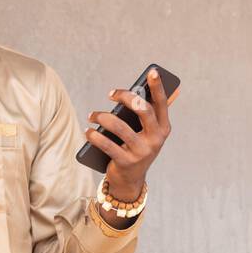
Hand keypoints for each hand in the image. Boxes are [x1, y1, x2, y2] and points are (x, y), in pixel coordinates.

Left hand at [84, 67, 173, 199]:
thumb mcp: (144, 132)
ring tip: (91, 115)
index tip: (152, 71)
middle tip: (110, 94)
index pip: (162, 103)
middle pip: (142, 110)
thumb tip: (144, 90)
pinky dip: (94, 136)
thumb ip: (146, 114)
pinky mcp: (127, 162)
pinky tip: (88, 131)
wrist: (130, 180)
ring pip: (120, 126)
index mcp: (163, 129)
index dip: (158, 86)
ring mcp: (142, 151)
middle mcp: (156, 139)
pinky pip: (107, 144)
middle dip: (126, 97)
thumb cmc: (135, 148)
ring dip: (102, 117)